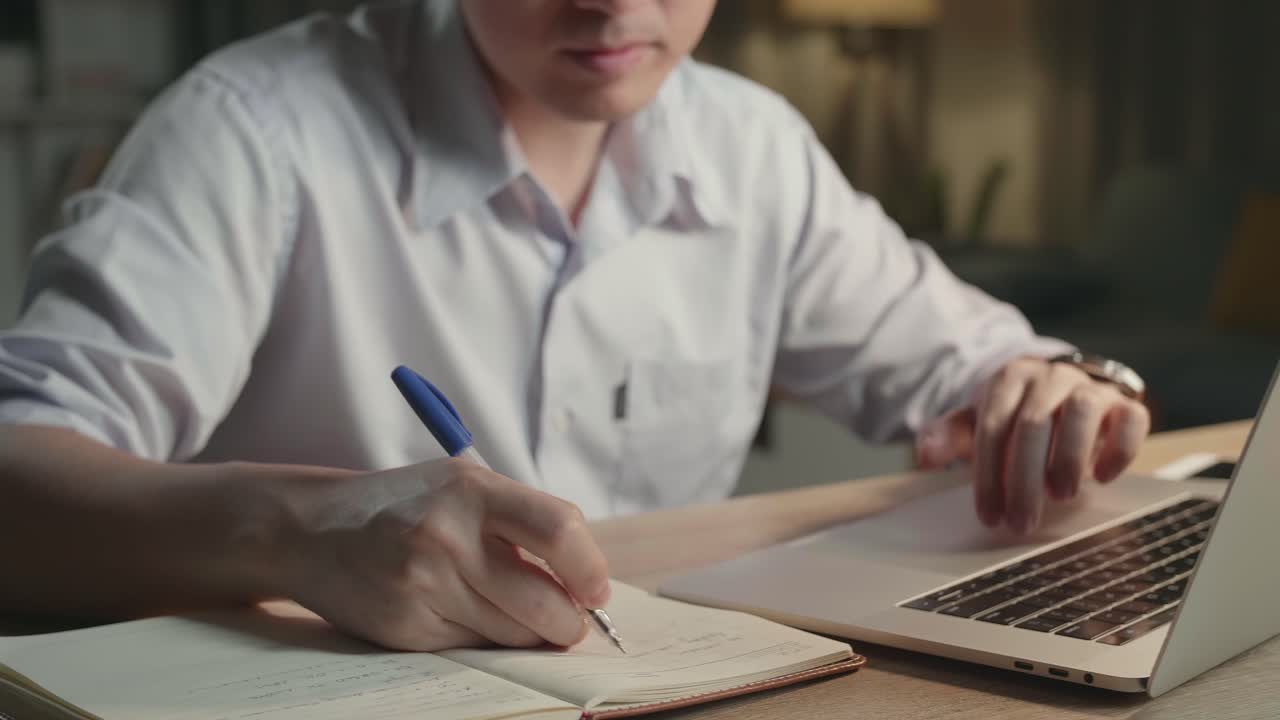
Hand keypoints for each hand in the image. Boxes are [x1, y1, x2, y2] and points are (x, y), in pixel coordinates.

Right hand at [279, 458, 609, 650]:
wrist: (312, 530)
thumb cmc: (403, 505)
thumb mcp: (461, 486)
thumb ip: (521, 521)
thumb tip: (586, 579)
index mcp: (471, 489)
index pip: (559, 530)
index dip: (590, 569)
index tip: (597, 590)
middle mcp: (447, 534)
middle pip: (544, 599)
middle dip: (569, 621)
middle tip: (571, 622)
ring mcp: (424, 584)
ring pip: (513, 632)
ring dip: (530, 634)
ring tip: (517, 616)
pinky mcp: (406, 626)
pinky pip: (474, 646)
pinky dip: (485, 639)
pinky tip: (466, 614)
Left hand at [915, 357, 1150, 533]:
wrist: (1065, 392)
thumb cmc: (1016, 416)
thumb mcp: (980, 422)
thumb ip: (952, 435)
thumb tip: (926, 455)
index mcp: (1010, 379)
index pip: (993, 426)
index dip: (989, 474)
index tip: (989, 516)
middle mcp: (1051, 377)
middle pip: (1033, 424)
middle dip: (1024, 479)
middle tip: (1021, 522)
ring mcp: (1091, 388)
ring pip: (1082, 411)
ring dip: (1069, 457)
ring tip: (1061, 496)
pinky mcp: (1126, 404)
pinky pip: (1131, 419)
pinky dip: (1120, 448)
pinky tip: (1104, 477)